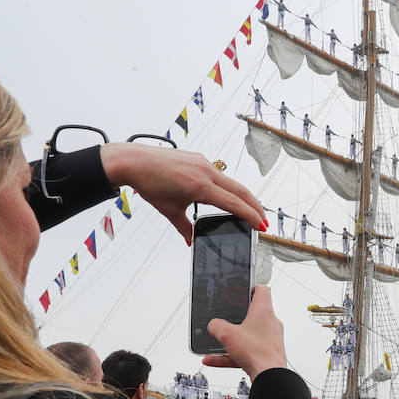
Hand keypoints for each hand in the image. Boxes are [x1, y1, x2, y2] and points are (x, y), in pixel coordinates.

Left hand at [98, 142, 266, 243]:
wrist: (134, 161)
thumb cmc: (149, 183)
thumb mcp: (169, 210)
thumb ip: (184, 227)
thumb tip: (192, 239)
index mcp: (200, 186)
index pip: (234, 203)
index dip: (250, 215)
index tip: (261, 225)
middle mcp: (206, 172)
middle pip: (241, 191)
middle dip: (255, 207)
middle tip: (264, 222)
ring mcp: (204, 163)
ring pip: (232, 182)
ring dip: (244, 197)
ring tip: (250, 210)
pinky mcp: (199, 159)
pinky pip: (220, 175)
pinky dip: (229, 187)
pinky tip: (228, 195)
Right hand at [203, 286, 288, 377]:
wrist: (270, 376)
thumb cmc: (258, 353)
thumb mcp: (227, 334)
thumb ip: (216, 326)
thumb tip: (213, 326)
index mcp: (264, 312)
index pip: (262, 290)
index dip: (251, 287)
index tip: (242, 289)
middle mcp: (270, 324)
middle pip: (253, 313)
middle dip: (238, 316)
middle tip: (226, 316)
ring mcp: (269, 339)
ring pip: (247, 335)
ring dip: (231, 339)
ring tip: (216, 342)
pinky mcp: (266, 354)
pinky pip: (245, 351)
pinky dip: (231, 354)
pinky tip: (213, 360)